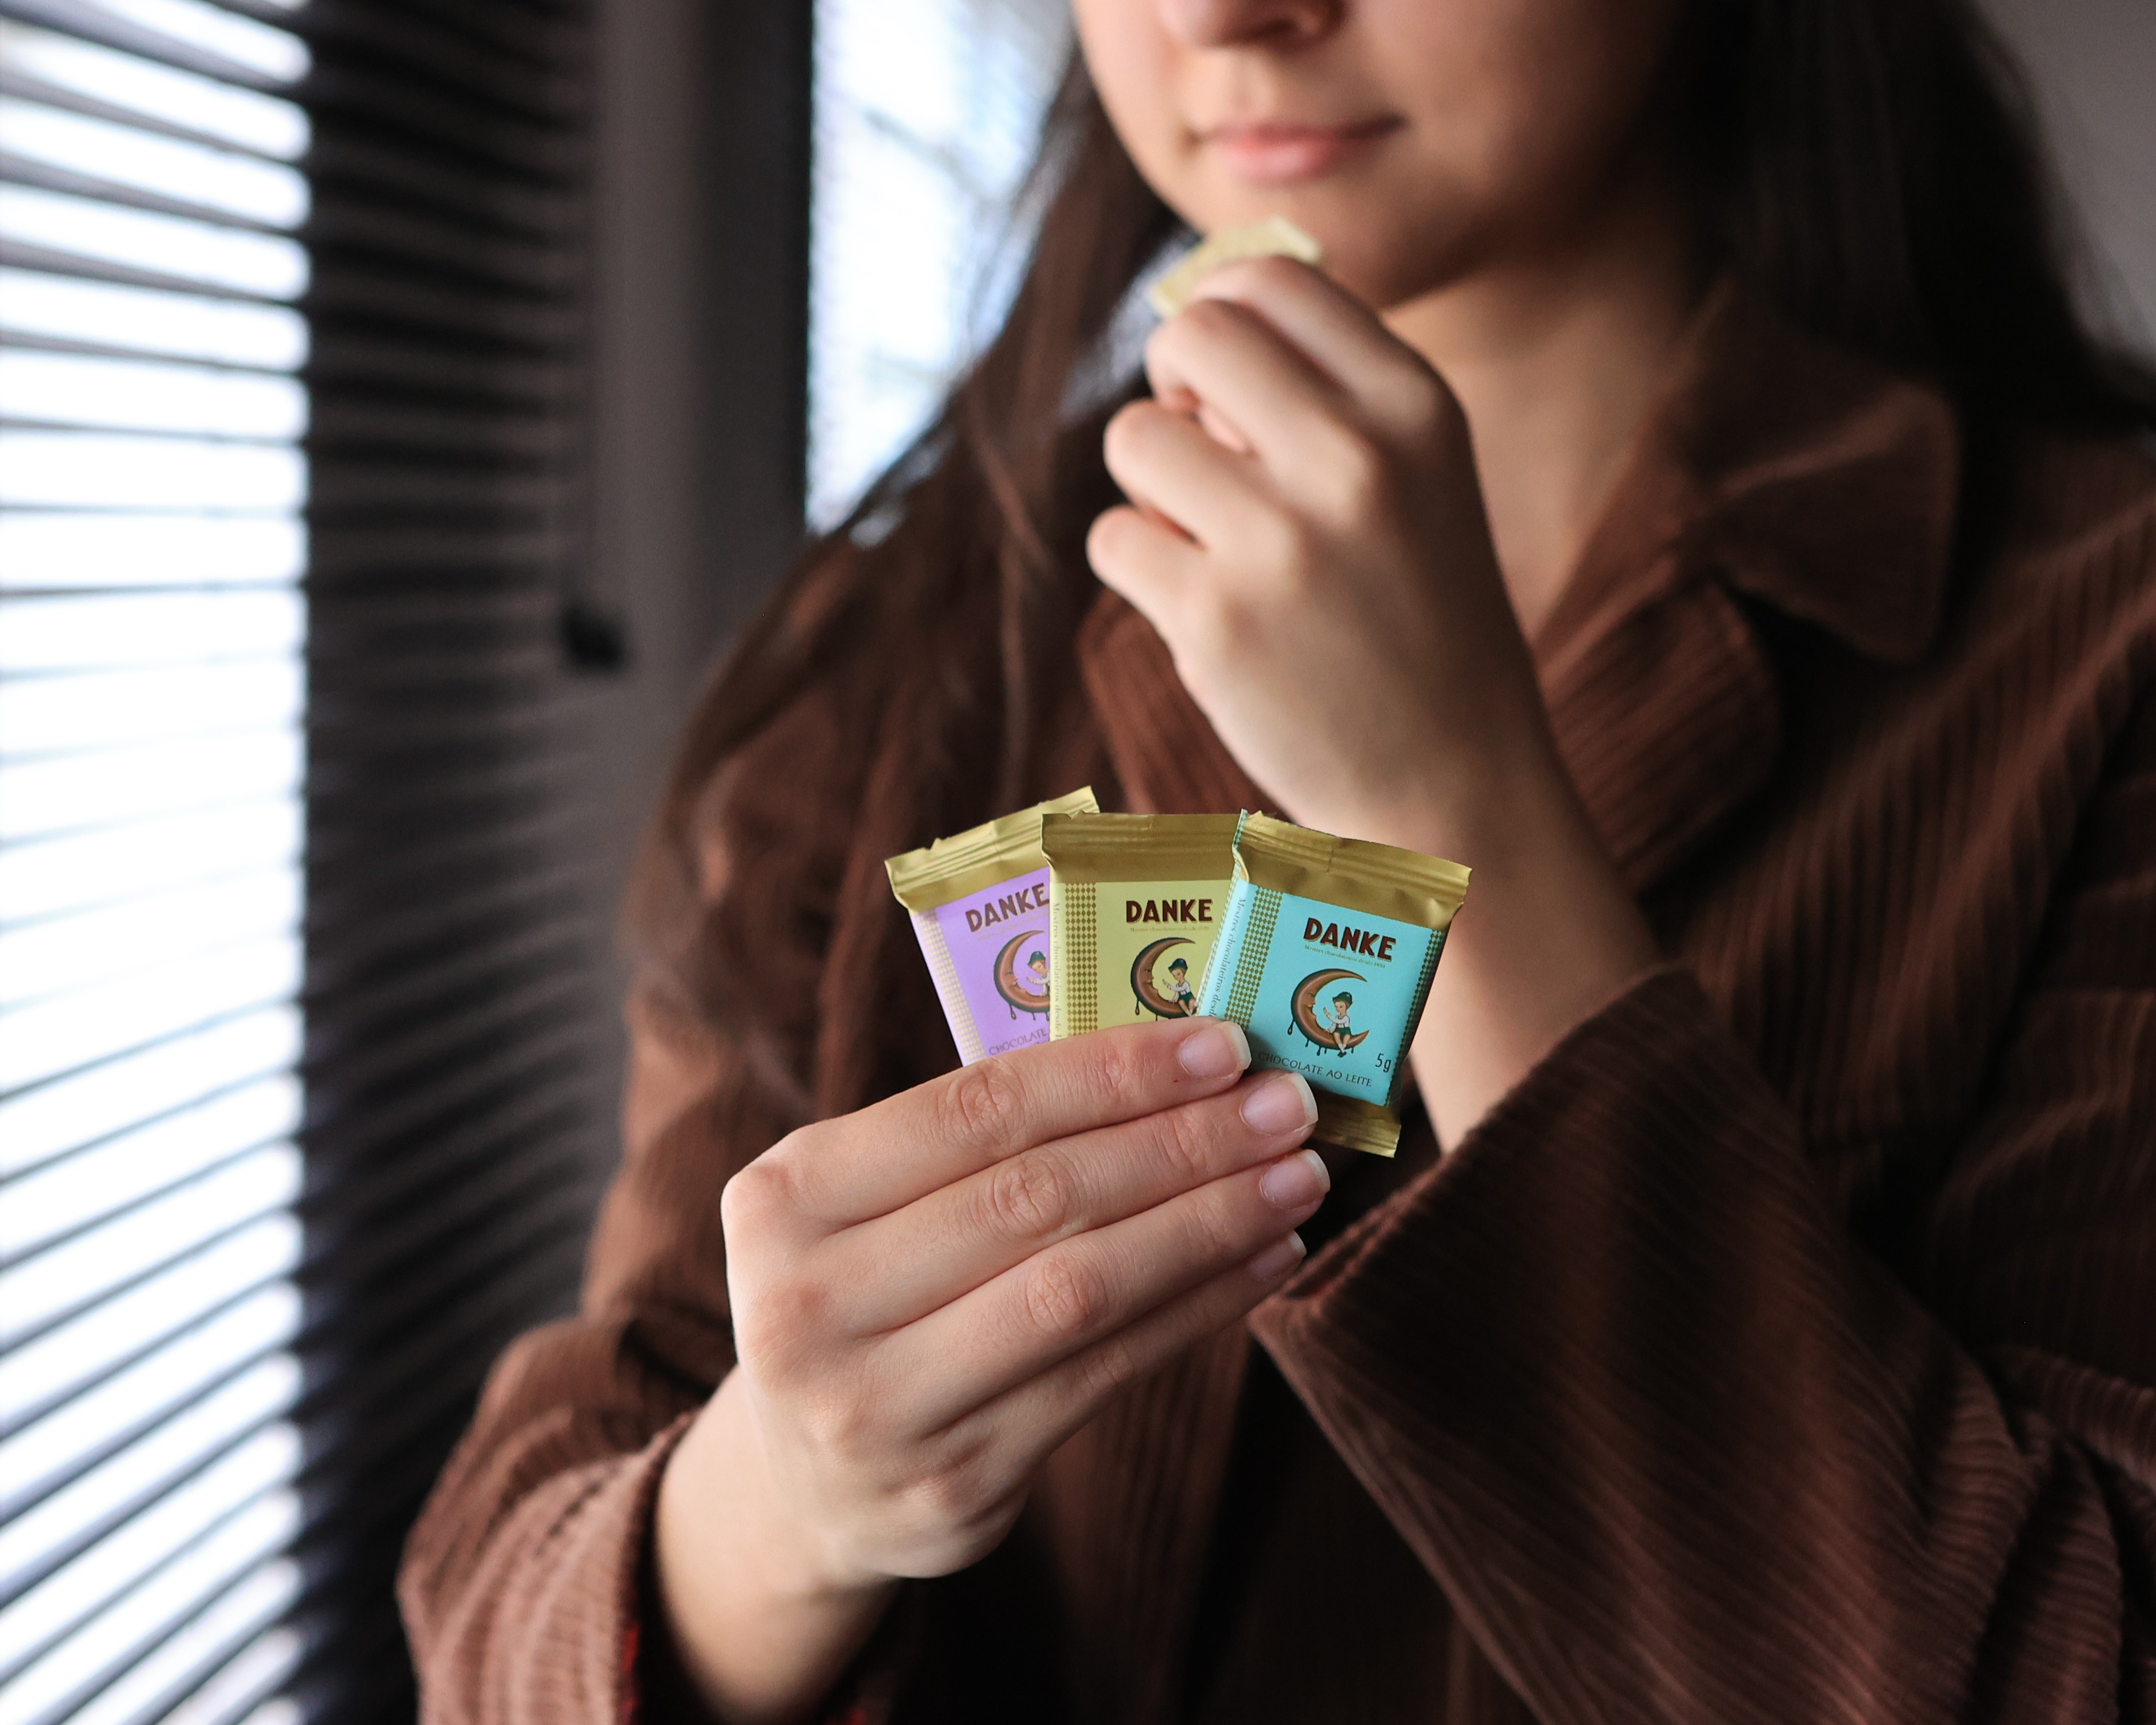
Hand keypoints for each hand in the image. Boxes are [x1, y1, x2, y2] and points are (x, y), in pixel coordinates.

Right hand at [653, 1018, 1326, 1722]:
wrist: (805, 1485)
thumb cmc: (867, 1294)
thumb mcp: (869, 1201)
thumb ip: (981, 1139)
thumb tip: (1176, 1061)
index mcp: (785, 1199)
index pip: (976, 1110)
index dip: (1110, 1073)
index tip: (1222, 1044)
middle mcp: (810, 1307)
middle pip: (1037, 1198)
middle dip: (1182, 1142)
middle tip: (1288, 1105)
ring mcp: (878, 1410)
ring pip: (1081, 1290)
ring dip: (1208, 1224)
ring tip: (1297, 1179)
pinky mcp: (953, 1487)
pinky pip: (1105, 1376)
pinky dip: (1198, 1308)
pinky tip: (1265, 1261)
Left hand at [1087, 259, 1659, 1142]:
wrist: (1454, 783)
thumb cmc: (1417, 615)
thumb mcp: (1419, 474)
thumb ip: (1326, 385)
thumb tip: (1195, 303)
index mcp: (1416, 405)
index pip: (1268, 281)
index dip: (1220, 319)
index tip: (1226, 381)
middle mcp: (1355, 458)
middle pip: (1188, 340)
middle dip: (1172, 390)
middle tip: (1201, 453)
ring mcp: (1281, 543)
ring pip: (1133, 440)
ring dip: (1153, 491)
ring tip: (1216, 547)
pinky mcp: (1214, 623)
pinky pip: (1114, 538)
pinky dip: (1142, 570)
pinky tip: (1206, 611)